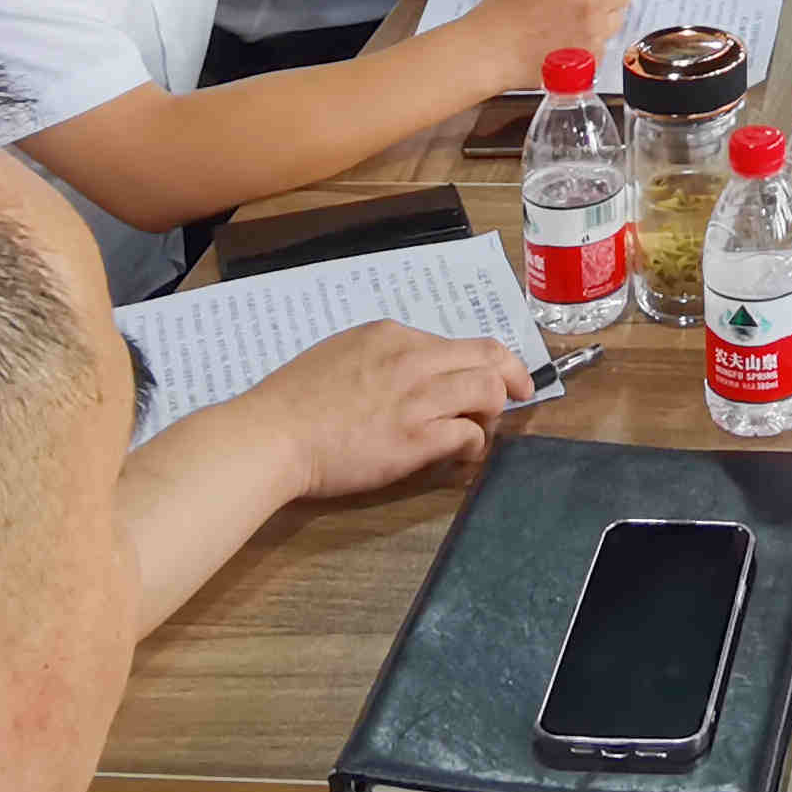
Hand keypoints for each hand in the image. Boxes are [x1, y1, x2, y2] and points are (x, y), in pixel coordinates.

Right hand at [231, 320, 531, 500]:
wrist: (271, 435)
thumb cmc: (293, 400)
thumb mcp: (340, 353)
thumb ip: (380, 358)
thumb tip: (407, 372)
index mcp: (391, 335)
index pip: (457, 341)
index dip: (481, 360)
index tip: (489, 375)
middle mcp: (412, 359)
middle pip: (488, 356)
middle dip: (512, 375)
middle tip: (519, 394)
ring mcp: (416, 398)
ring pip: (488, 390)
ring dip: (495, 412)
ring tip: (483, 429)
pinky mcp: (416, 438)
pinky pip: (470, 434)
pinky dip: (476, 444)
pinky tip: (464, 455)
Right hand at [487, 0, 638, 77]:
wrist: (488, 50)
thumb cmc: (502, 11)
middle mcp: (591, 3)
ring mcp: (593, 33)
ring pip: (618, 17)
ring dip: (606, 13)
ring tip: (580, 14)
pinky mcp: (589, 58)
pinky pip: (604, 43)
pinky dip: (595, 39)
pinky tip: (574, 36)